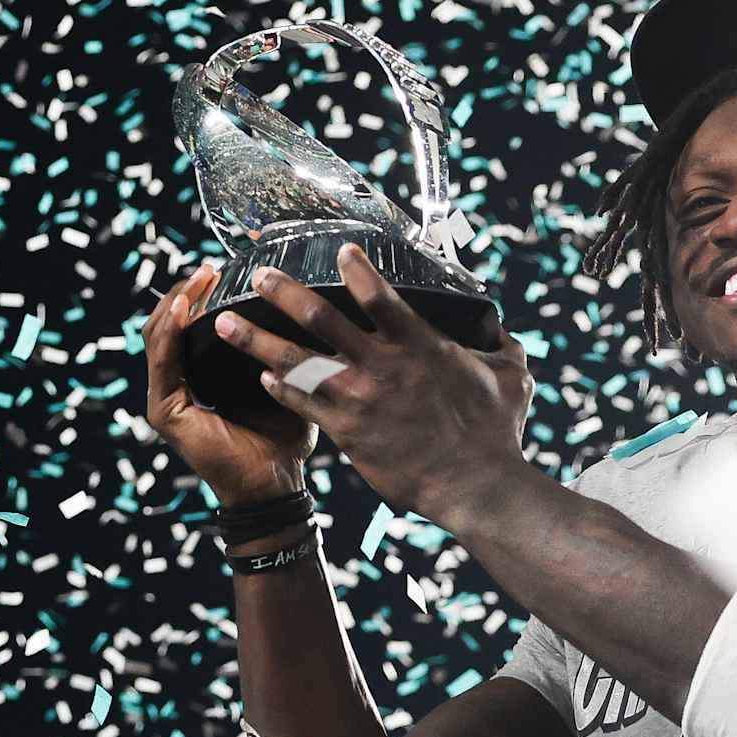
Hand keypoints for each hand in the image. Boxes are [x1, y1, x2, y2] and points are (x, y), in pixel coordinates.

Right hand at [143, 262, 318, 504]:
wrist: (276, 484)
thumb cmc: (283, 436)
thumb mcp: (282, 381)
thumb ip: (278, 350)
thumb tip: (301, 307)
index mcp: (198, 377)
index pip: (184, 325)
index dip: (196, 294)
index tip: (219, 270)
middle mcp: (176, 385)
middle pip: (166, 324)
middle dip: (185, 292)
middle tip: (209, 268)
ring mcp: (166, 399)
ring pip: (158, 336)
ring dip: (176, 303)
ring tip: (198, 279)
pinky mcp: (165, 412)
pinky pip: (163, 362)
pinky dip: (170, 331)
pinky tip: (183, 307)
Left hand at [211, 243, 534, 519]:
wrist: (476, 487)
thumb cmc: (496, 432)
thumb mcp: (510, 376)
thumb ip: (500, 346)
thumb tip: (500, 330)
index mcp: (420, 346)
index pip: (381, 296)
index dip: (358, 269)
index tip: (339, 249)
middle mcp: (382, 367)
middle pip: (321, 320)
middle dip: (284, 295)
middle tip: (258, 277)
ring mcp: (360, 400)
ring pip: (297, 363)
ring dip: (257, 341)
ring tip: (225, 325)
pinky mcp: (348, 433)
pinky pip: (304, 405)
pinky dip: (281, 389)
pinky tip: (261, 377)